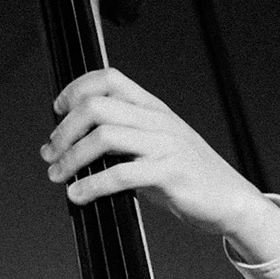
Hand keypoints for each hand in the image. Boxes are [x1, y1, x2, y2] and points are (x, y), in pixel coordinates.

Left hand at [40, 68, 279, 263]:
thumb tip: (74, 145)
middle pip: (96, 106)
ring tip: (58, 175)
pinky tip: (78, 195)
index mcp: (153, 107)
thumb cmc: (186, 175)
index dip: (75, 89)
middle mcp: (157, 120)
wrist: (230, 199)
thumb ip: (123, 138)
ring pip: (104, 137)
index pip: (109, 79)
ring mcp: (164, 145)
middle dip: (64, 130)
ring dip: (71, 158)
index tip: (57, 111)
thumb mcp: (155, 145)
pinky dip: (91, 185)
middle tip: (50, 154)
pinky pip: (120, 174)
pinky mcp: (169, 173)